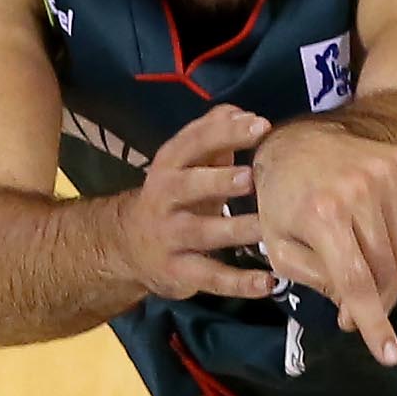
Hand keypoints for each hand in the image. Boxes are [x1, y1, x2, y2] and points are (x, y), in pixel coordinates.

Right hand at [112, 105, 275, 300]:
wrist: (129, 245)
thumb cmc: (175, 197)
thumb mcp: (187, 165)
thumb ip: (214, 137)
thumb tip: (244, 112)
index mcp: (170, 165)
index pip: (193, 142)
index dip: (224, 132)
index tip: (259, 125)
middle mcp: (164, 197)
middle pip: (189, 186)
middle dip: (219, 180)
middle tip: (252, 177)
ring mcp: (170, 236)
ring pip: (203, 232)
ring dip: (235, 230)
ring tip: (267, 229)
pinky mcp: (178, 271)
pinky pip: (211, 277)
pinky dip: (239, 282)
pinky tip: (267, 283)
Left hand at [252, 121, 396, 367]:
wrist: (293, 141)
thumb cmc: (280, 200)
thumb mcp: (278, 246)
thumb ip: (314, 280)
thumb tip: (353, 308)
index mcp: (322, 213)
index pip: (357, 281)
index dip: (374, 322)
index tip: (388, 355)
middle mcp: (358, 190)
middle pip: (385, 269)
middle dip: (377, 302)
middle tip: (359, 314)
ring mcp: (386, 173)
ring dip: (393, 279)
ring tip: (371, 285)